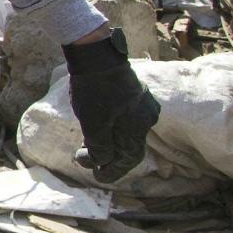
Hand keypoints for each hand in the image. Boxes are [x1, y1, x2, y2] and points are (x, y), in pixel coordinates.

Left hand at [64, 30, 159, 180]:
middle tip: (86, 162)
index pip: (130, 158)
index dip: (113, 171)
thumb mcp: (93, 122)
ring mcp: (142, 105)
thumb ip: (100, 146)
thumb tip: (103, 163)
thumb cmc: (94, 89)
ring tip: (86, 148)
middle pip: (128, 147)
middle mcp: (146, 117)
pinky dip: (111, 130)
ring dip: (107, 144)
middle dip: (107, 158)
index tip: (97, 177)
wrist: (96, 55)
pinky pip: (125, 121)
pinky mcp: (134, 95)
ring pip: (126, 134)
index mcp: (139, 125)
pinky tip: (96, 131)